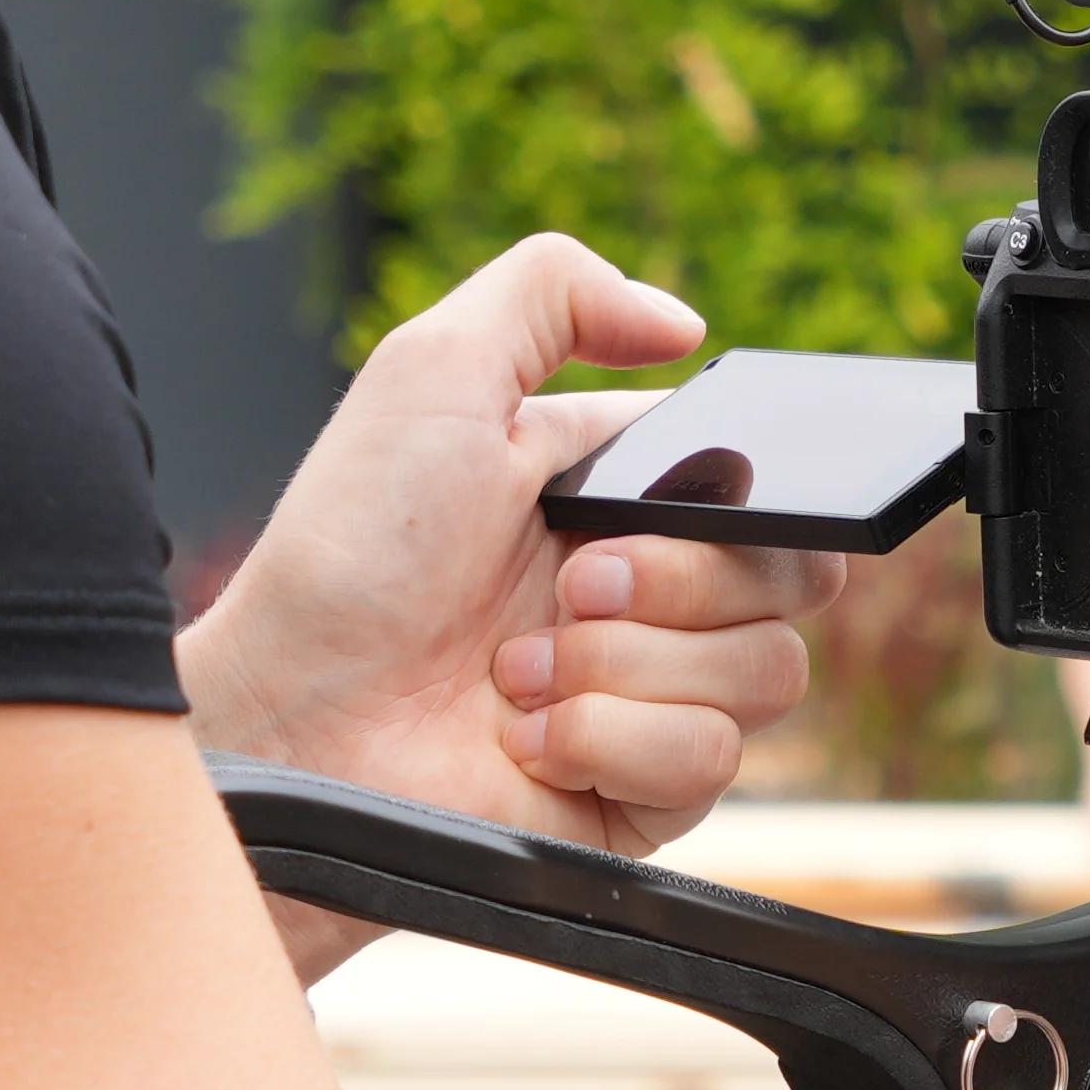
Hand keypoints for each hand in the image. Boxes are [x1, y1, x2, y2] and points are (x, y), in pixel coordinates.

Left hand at [175, 230, 842, 859]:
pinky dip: (611, 740)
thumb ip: (554, 292)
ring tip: (517, 671)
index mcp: (619, 501)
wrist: (295, 718)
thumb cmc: (346, 553)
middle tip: (569, 586)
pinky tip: (527, 738)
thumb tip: (684, 324)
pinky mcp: (638, 796)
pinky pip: (711, 761)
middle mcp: (646, 600)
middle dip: (679, 579)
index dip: (751, 495)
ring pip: (766, 672)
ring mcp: (648, 700)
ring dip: (626, 665)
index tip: (663, 503)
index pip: (766, 490)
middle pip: (794, 579)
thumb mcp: (433, 370)